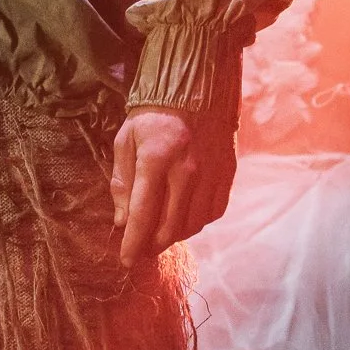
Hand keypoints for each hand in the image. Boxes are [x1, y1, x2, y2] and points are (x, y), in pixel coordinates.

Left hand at [111, 107, 235, 272]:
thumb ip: (122, 182)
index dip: (133, 242)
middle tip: (141, 249)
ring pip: (193, 225)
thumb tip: (122, 221)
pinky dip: (197, 222)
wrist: (195, 89)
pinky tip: (184, 217)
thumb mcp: (125, 141)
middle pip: (170, 227)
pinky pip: (213, 213)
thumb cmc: (153, 117)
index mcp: (157, 159)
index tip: (126, 260)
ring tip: (160, 235)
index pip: (143, 214)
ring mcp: (211, 174)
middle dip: (152, 246)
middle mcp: (188, 171)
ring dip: (174, 236)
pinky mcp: (227, 174)